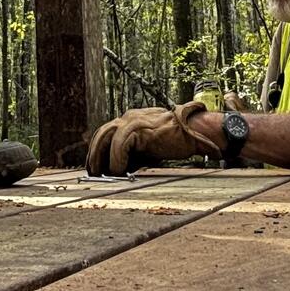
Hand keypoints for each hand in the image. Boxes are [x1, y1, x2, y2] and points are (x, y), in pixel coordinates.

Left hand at [86, 102, 220, 175]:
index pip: (106, 133)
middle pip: (102, 133)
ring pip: (107, 136)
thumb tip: (118, 171)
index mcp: (130, 120)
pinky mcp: (141, 128)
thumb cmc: (175, 142)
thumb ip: (133, 155)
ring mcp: (134, 120)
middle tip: (93, 172)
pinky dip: (116, 158)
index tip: (95, 166)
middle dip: (94, 153)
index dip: (97, 150)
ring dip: (101, 156)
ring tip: (102, 173)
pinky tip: (119, 170)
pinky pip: (120, 143)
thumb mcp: (148, 149)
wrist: (196, 132)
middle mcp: (129, 117)